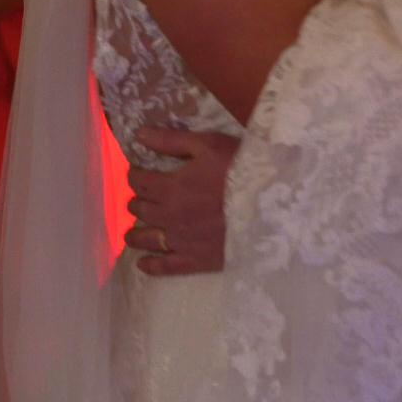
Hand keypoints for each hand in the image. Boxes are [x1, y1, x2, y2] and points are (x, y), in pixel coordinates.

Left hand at [124, 127, 238, 275]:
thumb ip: (170, 141)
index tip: (136, 173)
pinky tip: (143, 263)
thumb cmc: (240, 169)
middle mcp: (169, 216)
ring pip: (147, 239)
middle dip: (137, 201)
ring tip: (132, 233)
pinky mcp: (196, 261)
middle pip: (141, 209)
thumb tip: (138, 134)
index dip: (135, 176)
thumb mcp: (207, 145)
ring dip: (136, 234)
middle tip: (140, 199)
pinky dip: (151, 265)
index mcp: (170, 187)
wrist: (268, 204)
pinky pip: (166, 267)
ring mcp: (181, 241)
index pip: (140, 182)